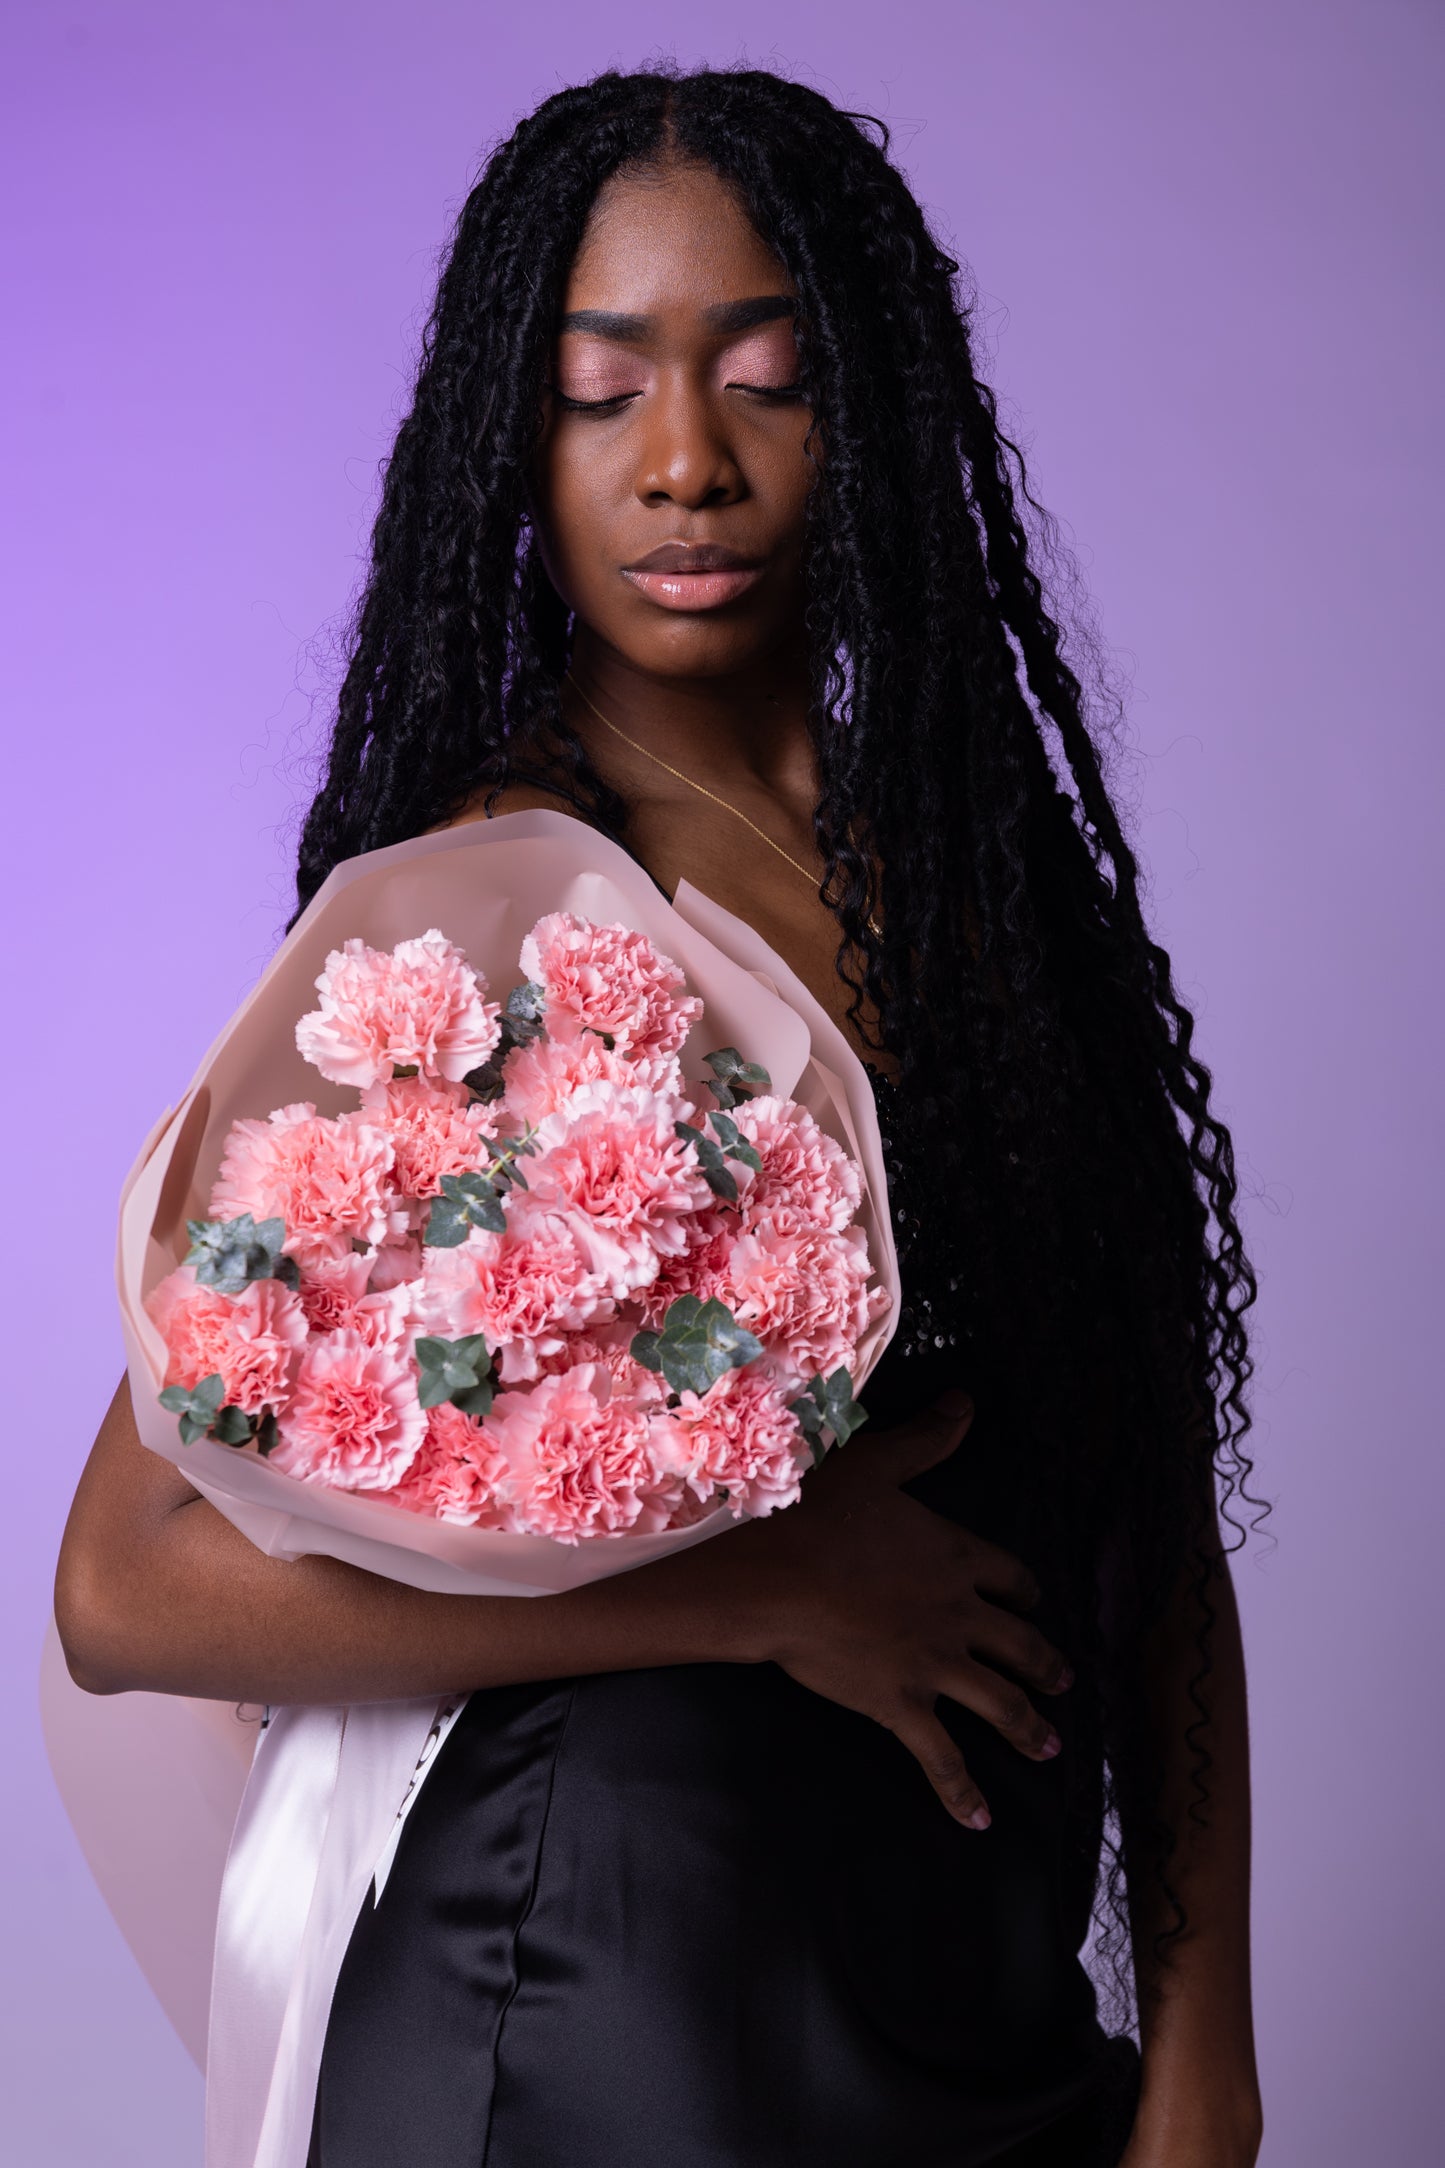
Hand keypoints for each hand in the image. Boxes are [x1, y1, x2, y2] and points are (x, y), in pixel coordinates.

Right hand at [736, 1390, 1071, 1825]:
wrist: (776, 1577)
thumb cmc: (819, 1515)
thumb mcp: (877, 1463)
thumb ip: (928, 1438)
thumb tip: (967, 1402)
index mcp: (956, 1557)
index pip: (1008, 1577)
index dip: (1023, 1592)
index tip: (1031, 1602)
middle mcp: (960, 1615)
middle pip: (1019, 1644)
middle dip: (1044, 1666)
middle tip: (1063, 1682)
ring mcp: (936, 1665)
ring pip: (999, 1704)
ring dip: (1027, 1728)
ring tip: (1049, 1747)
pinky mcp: (902, 1705)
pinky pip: (943, 1757)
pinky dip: (962, 1790)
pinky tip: (979, 1819)